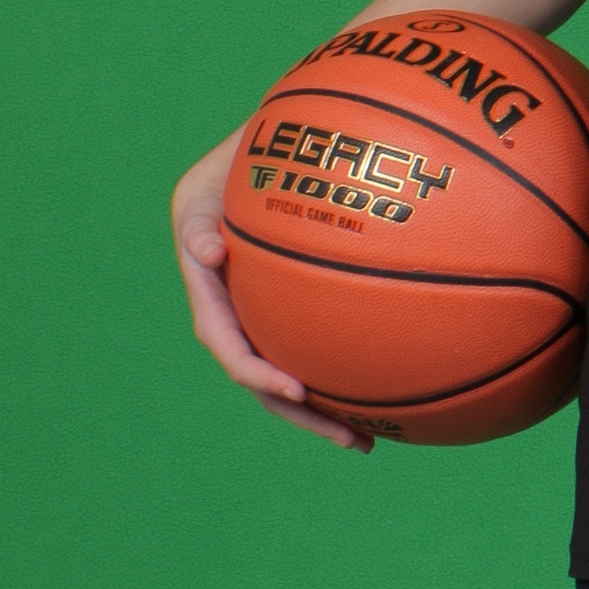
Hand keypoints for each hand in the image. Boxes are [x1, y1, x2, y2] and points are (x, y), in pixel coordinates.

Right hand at [170, 135, 370, 451]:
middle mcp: (237, 311)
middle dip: (306, 415)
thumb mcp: (205, 184)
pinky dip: (347, 369)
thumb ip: (200, 219)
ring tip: (370, 438)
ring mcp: (266, 311)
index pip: (228, 345)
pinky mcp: (298, 306)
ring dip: (328, 409)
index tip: (296, 391)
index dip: (257, 374)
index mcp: (210, 292)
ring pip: (294, 369)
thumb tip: (208, 255)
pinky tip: (387, 389)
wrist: (267, 146)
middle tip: (353, 441)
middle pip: (266, 378)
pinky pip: (321, 342)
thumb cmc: (236, 163)